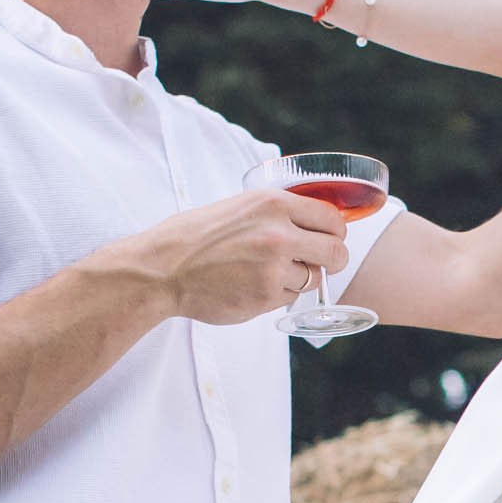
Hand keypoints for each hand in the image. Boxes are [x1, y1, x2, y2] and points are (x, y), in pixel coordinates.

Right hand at [132, 185, 350, 325]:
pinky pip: (292, 298)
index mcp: (273, 204)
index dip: (335, 231)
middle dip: (333, 259)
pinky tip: (255, 285)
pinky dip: (280, 294)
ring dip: (301, 278)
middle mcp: (279, 234)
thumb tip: (315, 221)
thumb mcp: (240, 206)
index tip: (329, 237)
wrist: (164, 268)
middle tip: (320, 261)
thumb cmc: (197, 236)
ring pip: (314, 278)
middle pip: (336, 252)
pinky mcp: (266, 297)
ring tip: (272, 272)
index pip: (331, 218)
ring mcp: (274, 268)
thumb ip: (278, 212)